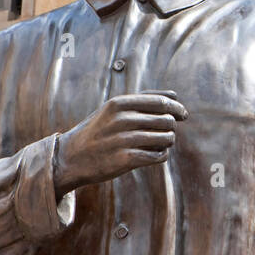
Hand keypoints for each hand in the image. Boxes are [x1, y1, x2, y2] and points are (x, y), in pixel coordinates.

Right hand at [54, 91, 186, 194]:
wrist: (70, 158)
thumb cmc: (97, 131)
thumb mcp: (113, 109)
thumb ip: (143, 99)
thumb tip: (175, 94)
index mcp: (119, 103)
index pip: (161, 102)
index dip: (177, 108)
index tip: (184, 115)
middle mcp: (121, 119)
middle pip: (166, 120)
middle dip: (172, 126)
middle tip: (167, 132)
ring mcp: (123, 140)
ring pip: (166, 138)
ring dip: (168, 141)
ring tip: (160, 143)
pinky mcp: (125, 160)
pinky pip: (158, 156)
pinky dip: (161, 155)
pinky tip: (155, 154)